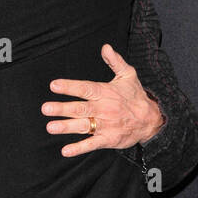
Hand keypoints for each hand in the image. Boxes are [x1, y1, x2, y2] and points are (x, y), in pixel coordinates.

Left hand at [41, 44, 165, 157]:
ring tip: (51, 127)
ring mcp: (105, 125)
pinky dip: (79, 148)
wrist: (151, 120)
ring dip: (66, 127)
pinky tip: (66, 150)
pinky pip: (92, 144)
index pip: (85, 88)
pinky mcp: (108, 139)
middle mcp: (103, 109)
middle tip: (46, 108)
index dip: (70, 87)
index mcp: (105, 92)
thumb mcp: (128, 75)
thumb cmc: (135, 96)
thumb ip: (115, 61)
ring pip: (83, 125)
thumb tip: (105, 47)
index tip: (54, 85)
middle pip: (80, 108)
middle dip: (62, 108)